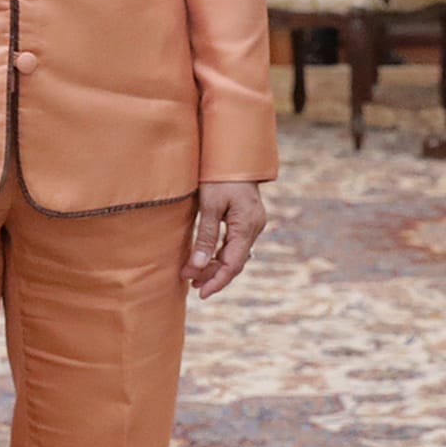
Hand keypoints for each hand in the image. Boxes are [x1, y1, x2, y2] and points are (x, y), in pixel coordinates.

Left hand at [186, 181, 266, 297]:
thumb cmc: (220, 176)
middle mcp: (254, 227)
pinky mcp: (247, 220)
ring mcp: (253, 224)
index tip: (201, 293)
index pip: (233, 263)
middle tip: (191, 283)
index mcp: (247, 225)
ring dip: (216, 265)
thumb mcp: (209, 205)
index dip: (217, 281)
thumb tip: (198, 266)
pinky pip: (235, 244)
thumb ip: (205, 236)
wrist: (234, 154)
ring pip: (235, 254)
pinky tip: (207, 259)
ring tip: (194, 275)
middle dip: (213, 275)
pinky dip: (220, 254)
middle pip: (235, 262)